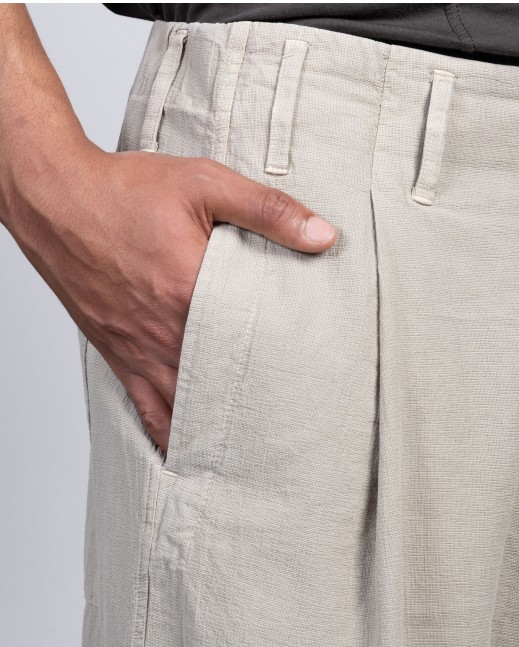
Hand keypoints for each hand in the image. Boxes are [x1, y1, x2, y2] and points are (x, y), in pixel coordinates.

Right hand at [4, 141, 336, 454]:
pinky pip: (148, 412)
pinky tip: (191, 451)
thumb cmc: (124, 192)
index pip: (257, 344)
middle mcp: (167, 335)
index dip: (290, 365)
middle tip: (296, 425)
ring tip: (257, 447)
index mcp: (193, 294)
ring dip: (221, 427)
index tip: (318, 382)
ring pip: (189, 409)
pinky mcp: (120, 359)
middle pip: (225, 387)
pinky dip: (172, 435)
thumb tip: (324, 236)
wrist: (56, 201)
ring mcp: (141, 353)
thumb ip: (268, 211)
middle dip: (261, 406)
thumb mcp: (204, 184)